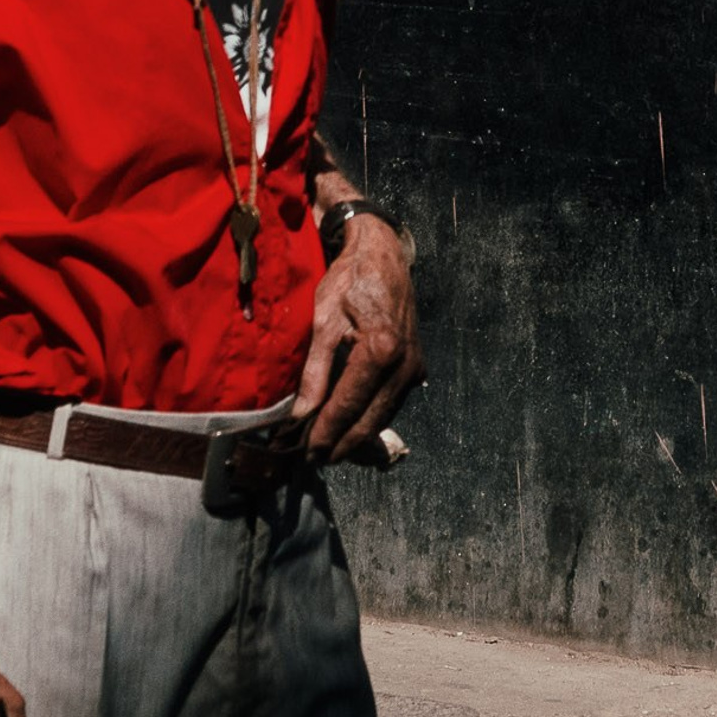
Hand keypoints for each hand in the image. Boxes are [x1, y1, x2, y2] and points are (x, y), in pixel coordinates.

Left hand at [292, 215, 424, 460]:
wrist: (383, 257)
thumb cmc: (350, 282)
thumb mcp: (324, 322)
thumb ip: (314, 372)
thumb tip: (300, 416)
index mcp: (380, 350)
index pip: (348, 406)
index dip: (325, 433)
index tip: (305, 453)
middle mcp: (404, 363)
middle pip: (370, 420)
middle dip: (341, 444)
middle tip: (313, 460)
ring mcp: (414, 366)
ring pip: (384, 416)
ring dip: (356, 436)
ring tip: (328, 448)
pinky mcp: (417, 365)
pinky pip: (393, 402)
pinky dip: (371, 418)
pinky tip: (351, 426)